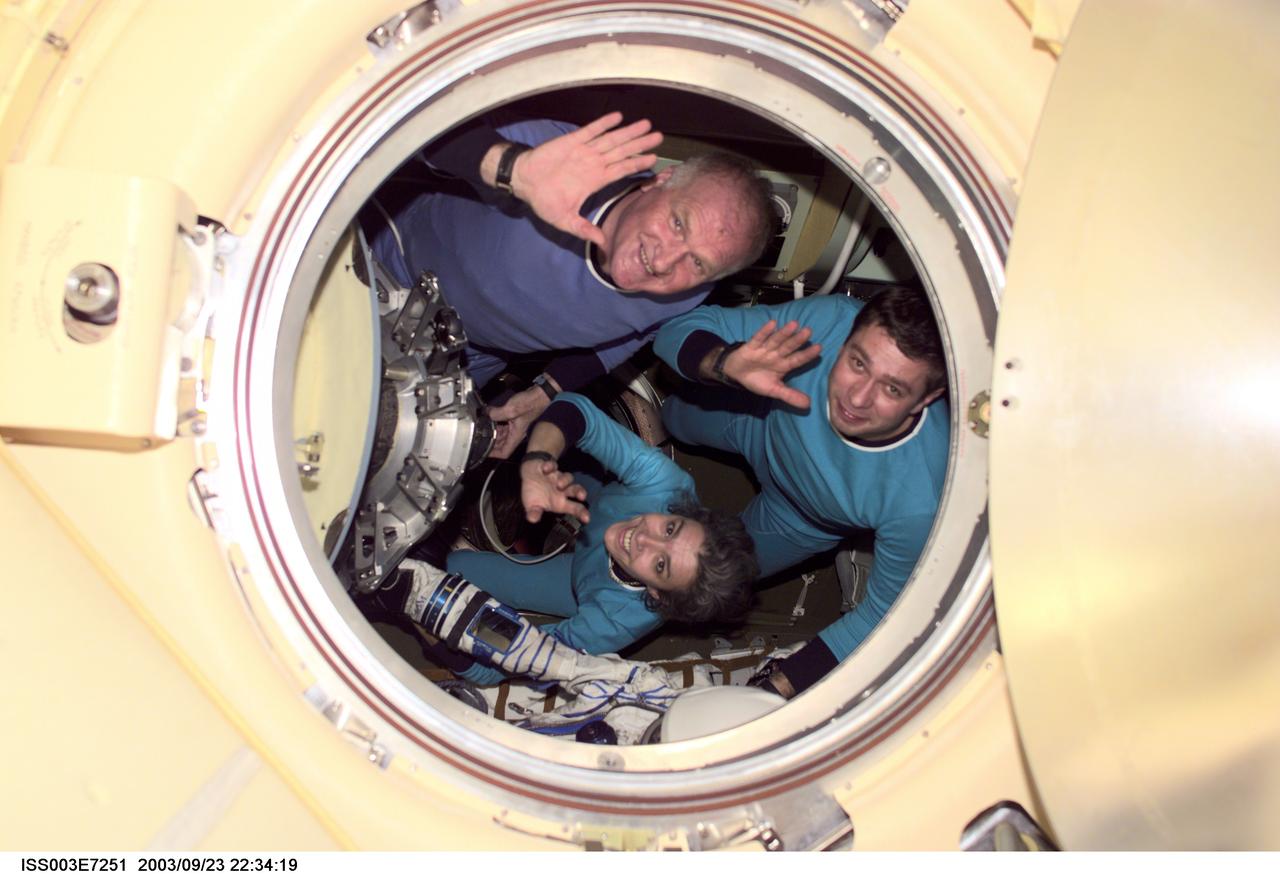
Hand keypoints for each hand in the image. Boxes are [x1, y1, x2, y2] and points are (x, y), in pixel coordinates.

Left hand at [486, 386, 552, 459]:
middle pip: (501, 445)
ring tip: (484, 427)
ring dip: (493, 432)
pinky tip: (491, 416)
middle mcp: (516, 433)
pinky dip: (497, 423)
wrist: (540, 394)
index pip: (504, 453)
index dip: (493, 454)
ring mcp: (516, 426)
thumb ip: (496, 413)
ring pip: (502, 435)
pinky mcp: (516, 418)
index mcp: (516, 435)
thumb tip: (487, 414)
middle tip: (481, 437)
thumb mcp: (512, 409)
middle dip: (491, 442)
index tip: (483, 451)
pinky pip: (504, 425)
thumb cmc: (532, 402)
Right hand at [511, 112, 662, 245]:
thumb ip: (583, 229)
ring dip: (628, 132)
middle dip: (641, 144)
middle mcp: (594, 164)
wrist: (524, 182)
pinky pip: (591, 130)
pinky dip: (603, 124)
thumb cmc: (544, 201)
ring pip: (611, 140)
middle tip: (659, 136)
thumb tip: (602, 243)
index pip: (622, 170)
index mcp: (596, 180)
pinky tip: (618, 117)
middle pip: (623, 152)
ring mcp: (585, 151)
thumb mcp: (565, 220)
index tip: (655, 159)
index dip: (638, 164)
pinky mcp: (572, 141)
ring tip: (647, 124)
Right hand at [520, 457, 589, 525]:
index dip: (581, 512)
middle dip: (580, 492)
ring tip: (559, 485)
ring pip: (567, 477)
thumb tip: (532, 519)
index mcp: (560, 502)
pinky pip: (553, 465)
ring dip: (564, 480)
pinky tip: (545, 469)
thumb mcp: (532, 506)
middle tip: (582, 496)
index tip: (587, 519)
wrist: (529, 475)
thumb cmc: (535, 494)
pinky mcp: (551, 467)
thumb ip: (534, 512)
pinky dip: (550, 466)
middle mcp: (563, 490)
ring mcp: (558, 477)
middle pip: (576, 490)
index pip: (574, 508)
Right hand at [723, 320, 821, 408]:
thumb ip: (790, 396)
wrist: (735, 374)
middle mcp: (776, 355)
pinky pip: (758, 338)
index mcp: (783, 365)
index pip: (797, 359)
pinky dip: (764, 332)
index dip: (807, 355)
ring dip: (784, 333)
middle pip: (788, 347)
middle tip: (809, 331)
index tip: (819, 348)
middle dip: (798, 340)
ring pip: (776, 340)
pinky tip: (772, 324)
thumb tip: (808, 405)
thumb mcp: (773, 390)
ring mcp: (764, 349)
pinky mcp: (751, 346)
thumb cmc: (757, 380)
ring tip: (794, 324)